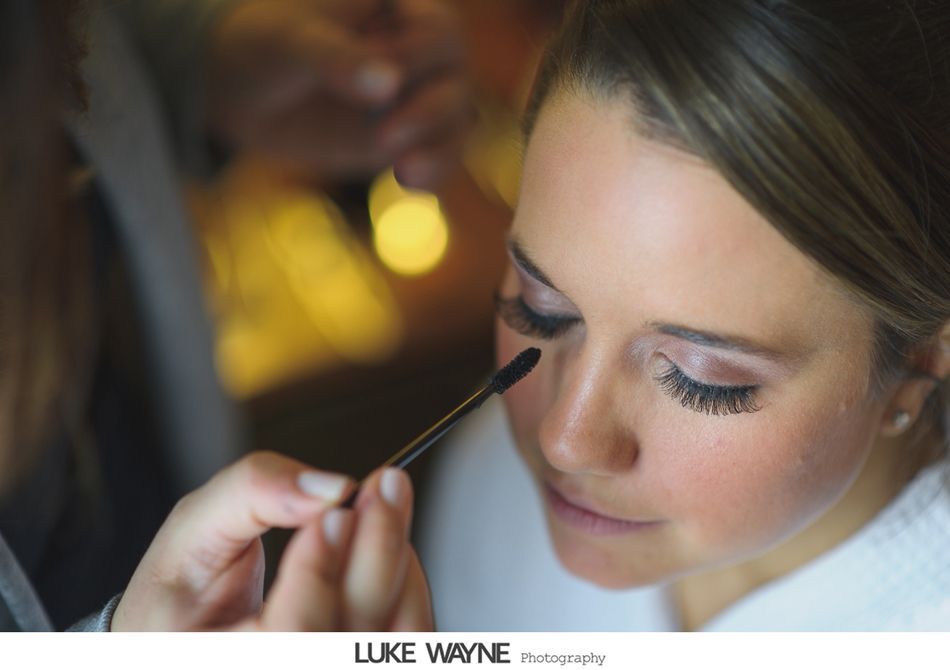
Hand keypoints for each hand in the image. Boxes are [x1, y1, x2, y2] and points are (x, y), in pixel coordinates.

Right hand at [111, 452, 431, 630]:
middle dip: (377, 547)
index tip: (332, 513)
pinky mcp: (363, 656)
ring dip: (396, 559)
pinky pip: (410, 631)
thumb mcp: (191, 531)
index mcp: (223, 658)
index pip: (293, 636)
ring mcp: (335, 666)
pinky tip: (388, 540)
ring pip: (394, 633)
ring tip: (383, 503)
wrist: (189, 628)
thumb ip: (251, 494)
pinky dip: (407, 578)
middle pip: (355, 634)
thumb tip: (326, 486)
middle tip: (384, 484)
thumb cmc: (182, 591)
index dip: (318, 574)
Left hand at [207, 0, 472, 190]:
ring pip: (457, 118)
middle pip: (456, 75)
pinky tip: (408, 184)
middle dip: (430, 109)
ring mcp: (418, 95)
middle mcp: (420, 48)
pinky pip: (441, 155)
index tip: (387, 79)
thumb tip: (389, 85)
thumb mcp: (291, 44)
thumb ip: (336, 57)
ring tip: (403, 170)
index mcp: (399, 7)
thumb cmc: (267, 45)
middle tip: (383, 136)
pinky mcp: (409, 138)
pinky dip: (434, 172)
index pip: (439, 28)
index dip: (419, 56)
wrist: (245, 91)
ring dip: (439, 146)